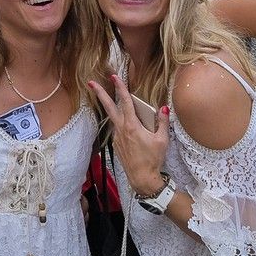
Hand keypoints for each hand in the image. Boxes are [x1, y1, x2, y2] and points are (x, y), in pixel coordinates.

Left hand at [89, 74, 170, 195]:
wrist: (142, 178)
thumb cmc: (153, 159)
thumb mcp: (162, 140)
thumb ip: (162, 122)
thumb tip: (164, 109)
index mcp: (132, 126)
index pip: (125, 102)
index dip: (120, 87)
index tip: (114, 77)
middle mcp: (121, 129)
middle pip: (109, 107)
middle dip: (100, 94)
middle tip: (91, 82)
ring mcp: (117, 137)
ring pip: (114, 118)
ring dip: (112, 108)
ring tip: (114, 102)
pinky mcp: (117, 144)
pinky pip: (119, 129)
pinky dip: (122, 124)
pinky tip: (131, 129)